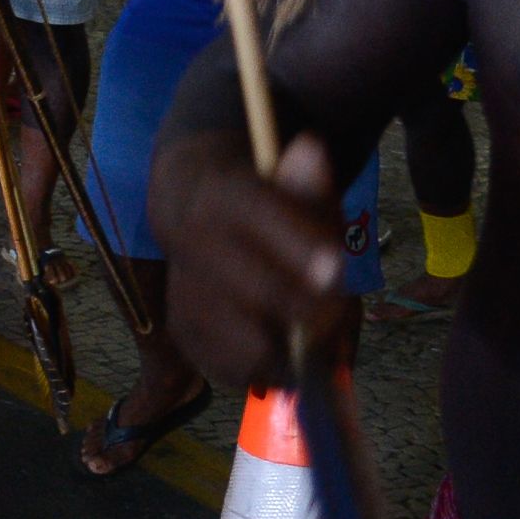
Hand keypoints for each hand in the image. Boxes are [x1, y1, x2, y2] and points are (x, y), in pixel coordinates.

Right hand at [156, 131, 351, 386]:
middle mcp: (193, 245)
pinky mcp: (182, 331)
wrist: (195, 210)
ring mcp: (184, 294)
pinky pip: (236, 371)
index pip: (261, 220)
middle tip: (337, 314)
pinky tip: (277, 343)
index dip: (300, 248)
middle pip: (265, 294)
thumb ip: (312, 184)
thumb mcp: (295, 187)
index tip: (335, 271)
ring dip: (292, 350)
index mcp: (223, 197)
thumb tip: (311, 147)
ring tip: (307, 331)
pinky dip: (267, 368)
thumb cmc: (270, 207)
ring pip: (253, 346)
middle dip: (314, 311)